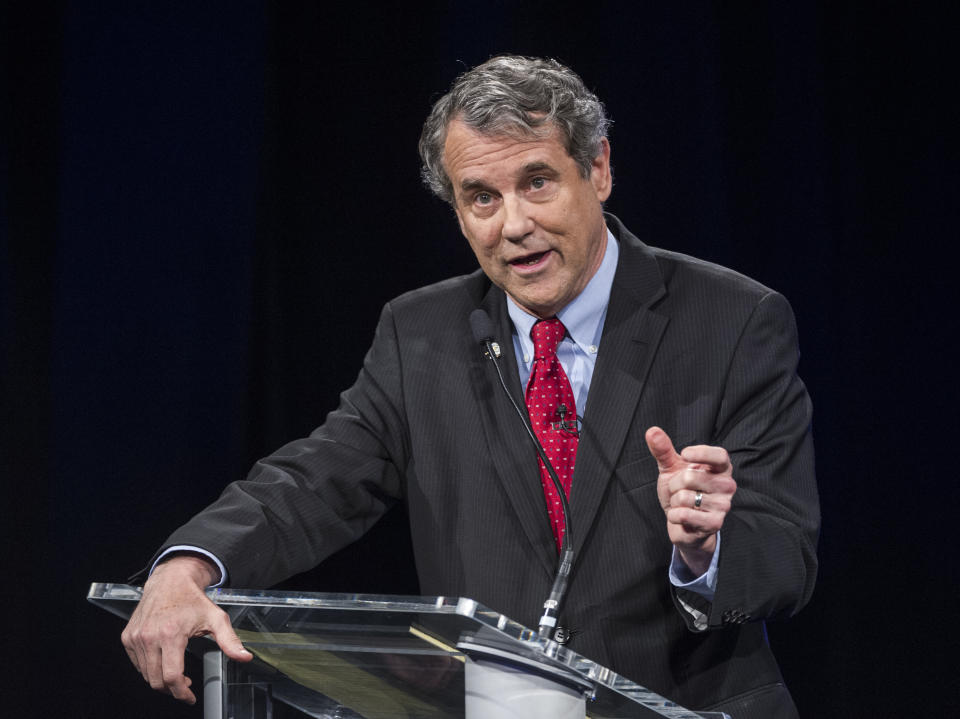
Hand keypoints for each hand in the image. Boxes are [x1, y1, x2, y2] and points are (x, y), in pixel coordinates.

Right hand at [121, 554, 251, 703]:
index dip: (181, 692)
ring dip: (161, 680)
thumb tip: (245, 657)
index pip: (172, 676)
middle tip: (185, 686)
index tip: (189, 697)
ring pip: (146, 674)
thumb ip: (230, 640)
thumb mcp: (216, 618)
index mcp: (171, 634)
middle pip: (157, 680)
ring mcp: (137, 637)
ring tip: (176, 673)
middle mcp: (150, 636)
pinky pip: (137, 664)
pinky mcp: (128, 637)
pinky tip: (163, 662)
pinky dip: (149, 669)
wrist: (171, 580)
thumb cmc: (192, 599)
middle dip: (172, 690)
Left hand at [645, 427, 736, 575]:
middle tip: (679, 490)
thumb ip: (663, 450)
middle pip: (691, 477)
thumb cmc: (681, 490)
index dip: (701, 453)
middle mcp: (727, 486)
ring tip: (682, 504)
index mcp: (720, 468)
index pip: (720, 456)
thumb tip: (652, 431)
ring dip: (675, 501)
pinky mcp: (715, 524)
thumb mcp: (671, 468)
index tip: (683, 455)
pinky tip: (680, 516)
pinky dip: (674, 515)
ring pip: (685, 497)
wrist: (682, 522)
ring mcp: (723, 506)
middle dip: (675, 484)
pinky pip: (684, 514)